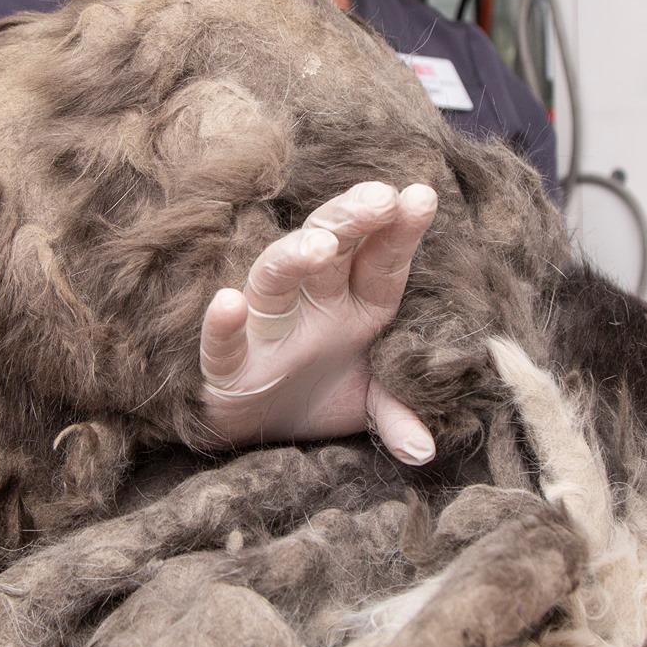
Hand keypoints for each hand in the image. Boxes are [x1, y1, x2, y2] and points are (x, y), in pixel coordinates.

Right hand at [198, 181, 439, 463]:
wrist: (259, 433)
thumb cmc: (319, 396)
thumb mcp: (369, 405)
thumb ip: (397, 414)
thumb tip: (425, 450)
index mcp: (356, 306)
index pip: (381, 263)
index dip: (399, 231)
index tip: (421, 196)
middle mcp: (311, 305)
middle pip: (330, 247)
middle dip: (353, 219)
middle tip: (381, 196)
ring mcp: (266, 328)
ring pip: (273, 277)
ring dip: (292, 257)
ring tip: (320, 246)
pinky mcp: (227, 365)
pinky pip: (222, 343)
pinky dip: (222, 325)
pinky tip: (228, 303)